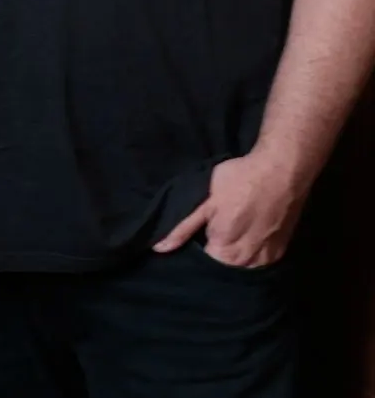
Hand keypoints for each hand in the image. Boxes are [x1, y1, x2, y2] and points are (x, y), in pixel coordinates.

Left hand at [153, 151, 305, 268]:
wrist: (281, 171)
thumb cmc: (239, 182)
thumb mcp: (205, 202)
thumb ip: (183, 228)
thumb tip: (159, 249)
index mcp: (225, 251)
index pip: (203, 265)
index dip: (195, 251)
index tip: (195, 237)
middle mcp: (248, 262)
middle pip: (223, 267)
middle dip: (215, 253)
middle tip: (213, 229)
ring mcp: (267, 259)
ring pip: (242, 267)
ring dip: (234, 256)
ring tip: (231, 232)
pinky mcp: (281, 252)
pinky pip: (259, 262)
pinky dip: (250, 254)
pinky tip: (246, 236)